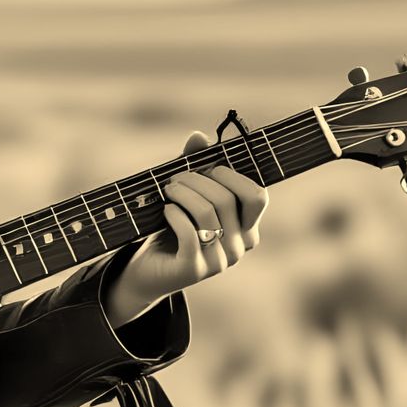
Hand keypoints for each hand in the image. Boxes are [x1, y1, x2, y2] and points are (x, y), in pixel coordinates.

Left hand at [109, 130, 267, 320]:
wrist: (148, 270)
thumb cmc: (172, 228)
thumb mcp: (185, 196)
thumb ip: (195, 167)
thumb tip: (199, 136)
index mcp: (247, 228)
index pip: (257, 196)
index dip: (232, 175)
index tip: (207, 167)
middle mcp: (239, 246)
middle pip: (227, 199)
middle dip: (198, 180)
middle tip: (176, 177)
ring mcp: (219, 261)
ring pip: (208, 213)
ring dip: (183, 193)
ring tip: (168, 189)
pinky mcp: (194, 270)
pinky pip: (189, 233)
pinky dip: (175, 214)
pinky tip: (166, 210)